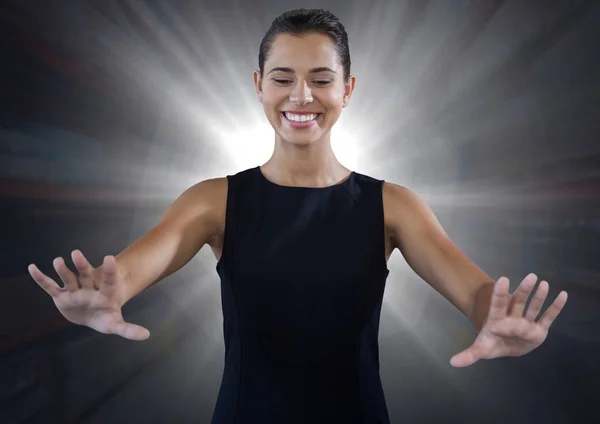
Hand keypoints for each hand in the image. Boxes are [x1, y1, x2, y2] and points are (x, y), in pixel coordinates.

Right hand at [28, 250, 149, 340]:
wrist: (93, 313)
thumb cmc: (106, 316)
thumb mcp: (115, 323)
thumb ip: (128, 329)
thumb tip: (146, 335)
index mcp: (104, 293)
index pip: (108, 279)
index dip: (109, 270)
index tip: (110, 258)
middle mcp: (89, 288)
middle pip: (86, 274)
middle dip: (82, 264)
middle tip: (76, 254)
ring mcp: (74, 290)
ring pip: (68, 277)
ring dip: (63, 270)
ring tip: (58, 260)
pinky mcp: (61, 296)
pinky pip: (50, 286)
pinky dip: (41, 278)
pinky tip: (32, 267)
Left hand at [450, 274, 566, 366]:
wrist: (505, 345)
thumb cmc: (493, 343)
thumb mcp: (481, 349)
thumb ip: (469, 354)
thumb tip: (452, 363)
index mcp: (499, 320)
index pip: (499, 305)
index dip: (501, 293)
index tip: (503, 280)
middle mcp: (513, 318)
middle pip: (519, 302)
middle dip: (524, 291)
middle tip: (531, 277)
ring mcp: (527, 322)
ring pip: (533, 307)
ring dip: (539, 296)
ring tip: (543, 283)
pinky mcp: (539, 329)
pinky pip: (548, 317)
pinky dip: (556, 307)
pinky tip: (562, 294)